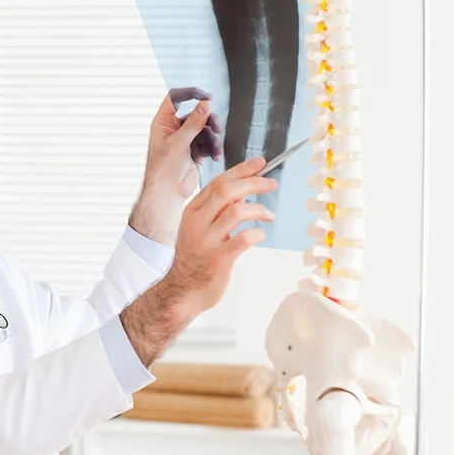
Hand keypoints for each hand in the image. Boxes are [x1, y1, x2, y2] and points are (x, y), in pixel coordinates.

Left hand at [130, 87, 223, 245]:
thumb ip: (193, 123)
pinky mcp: (195, 151)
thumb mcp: (179, 143)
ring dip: (214, 138)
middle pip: (196, 114)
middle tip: (218, 128)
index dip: (191, 93)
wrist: (167, 193)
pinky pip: (209, 143)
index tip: (207, 97)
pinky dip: (214, 148)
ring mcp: (185, 140)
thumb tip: (204, 104)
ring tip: (216, 149)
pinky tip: (216, 156)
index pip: (176, 97)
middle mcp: (174, 129)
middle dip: (209, 120)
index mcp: (163, 122)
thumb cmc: (163, 170)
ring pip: (205, 129)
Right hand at [161, 156, 276, 313]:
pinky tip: (259, 235)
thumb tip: (242, 193)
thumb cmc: (195, 259)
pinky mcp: (218, 258)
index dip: (242, 170)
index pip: (218, 182)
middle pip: (227, 191)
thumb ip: (218, 211)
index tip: (261, 163)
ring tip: (269, 215)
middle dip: (253, 182)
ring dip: (259, 209)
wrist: (182, 291)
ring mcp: (207, 240)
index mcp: (192, 212)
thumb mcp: (200, 229)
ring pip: (236, 211)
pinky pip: (244, 239)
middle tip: (271, 183)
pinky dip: (257, 233)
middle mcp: (197, 223)